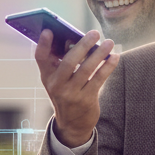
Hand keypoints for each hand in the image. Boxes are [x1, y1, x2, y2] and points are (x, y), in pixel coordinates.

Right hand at [34, 28, 117, 147]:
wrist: (72, 124)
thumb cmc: (67, 94)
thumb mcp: (59, 80)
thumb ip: (64, 62)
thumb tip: (81, 40)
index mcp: (47, 76)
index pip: (41, 58)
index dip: (43, 44)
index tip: (49, 30)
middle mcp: (56, 85)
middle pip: (69, 61)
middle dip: (83, 45)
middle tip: (95, 33)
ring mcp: (70, 94)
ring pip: (87, 69)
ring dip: (99, 54)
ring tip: (109, 42)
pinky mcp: (85, 100)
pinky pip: (98, 79)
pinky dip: (107, 66)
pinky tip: (114, 57)